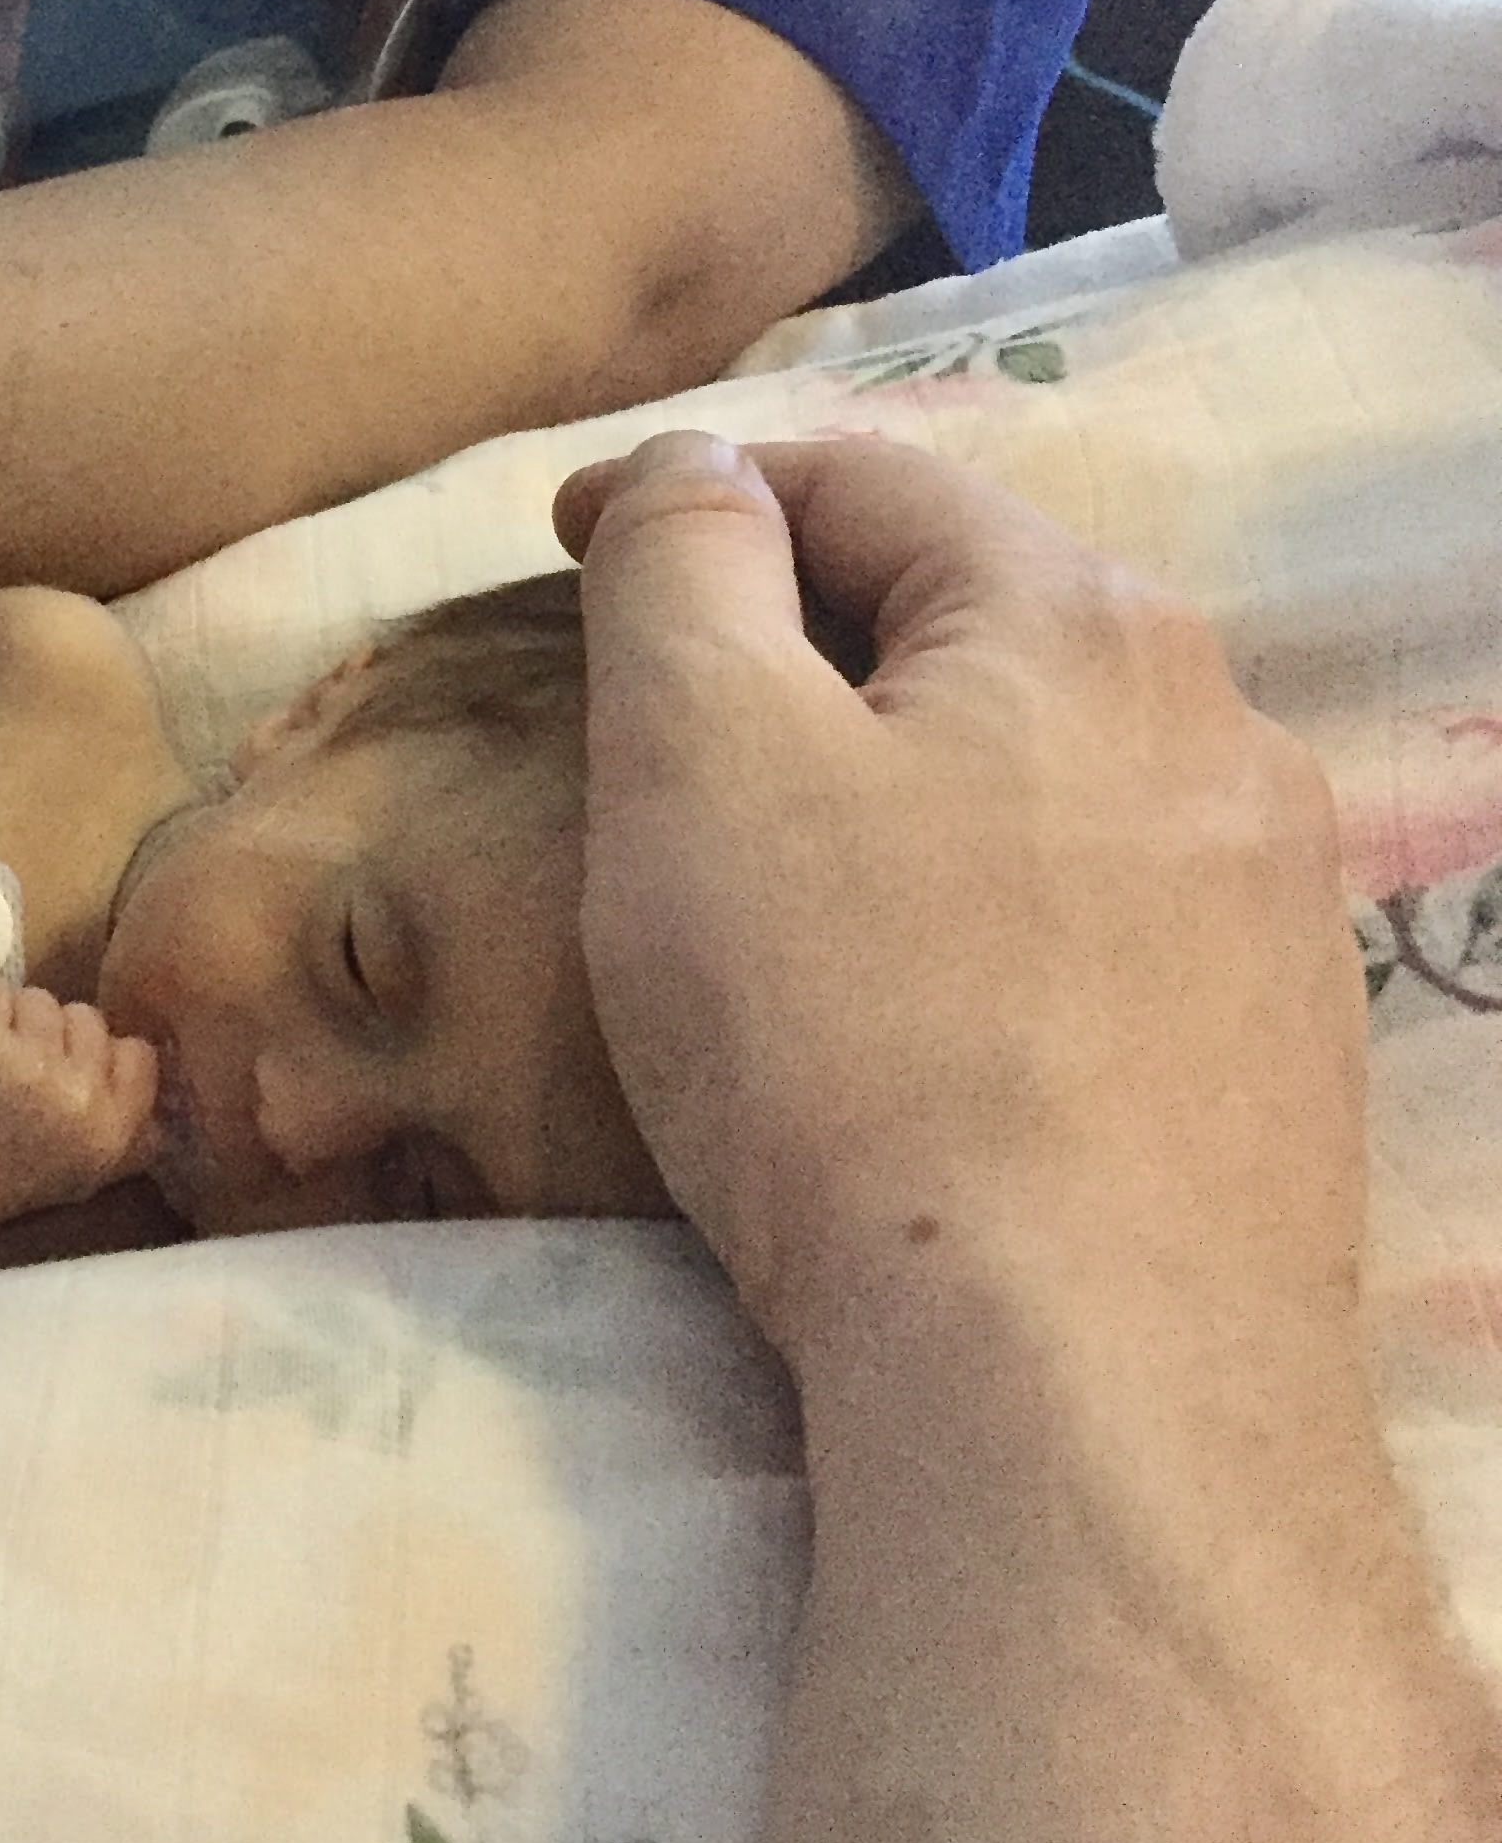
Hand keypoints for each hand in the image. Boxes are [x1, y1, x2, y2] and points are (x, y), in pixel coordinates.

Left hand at [0, 980, 161, 1233]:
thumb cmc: (6, 1180)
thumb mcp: (88, 1172)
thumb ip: (130, 1127)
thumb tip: (152, 1069)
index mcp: (112, 1130)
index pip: (138, 1052)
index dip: (102, 1055)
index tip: (71, 1072)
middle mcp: (79, 1096)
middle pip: (87, 1017)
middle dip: (55, 1037)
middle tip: (21, 1076)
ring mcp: (28, 1063)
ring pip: (39, 998)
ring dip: (13, 1022)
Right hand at [553, 429, 1364, 1371]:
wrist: (1080, 1373)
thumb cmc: (848, 1031)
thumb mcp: (697, 750)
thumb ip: (682, 564)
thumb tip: (698, 470)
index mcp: (1077, 619)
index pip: (856, 481)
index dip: (686, 493)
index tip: (565, 542)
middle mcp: (1217, 724)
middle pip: (968, 620)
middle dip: (805, 633)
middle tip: (659, 708)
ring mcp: (1270, 899)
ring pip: (1043, 774)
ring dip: (906, 776)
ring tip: (786, 866)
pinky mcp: (1276, 1056)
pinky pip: (1097, 918)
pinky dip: (984, 912)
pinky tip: (922, 1009)